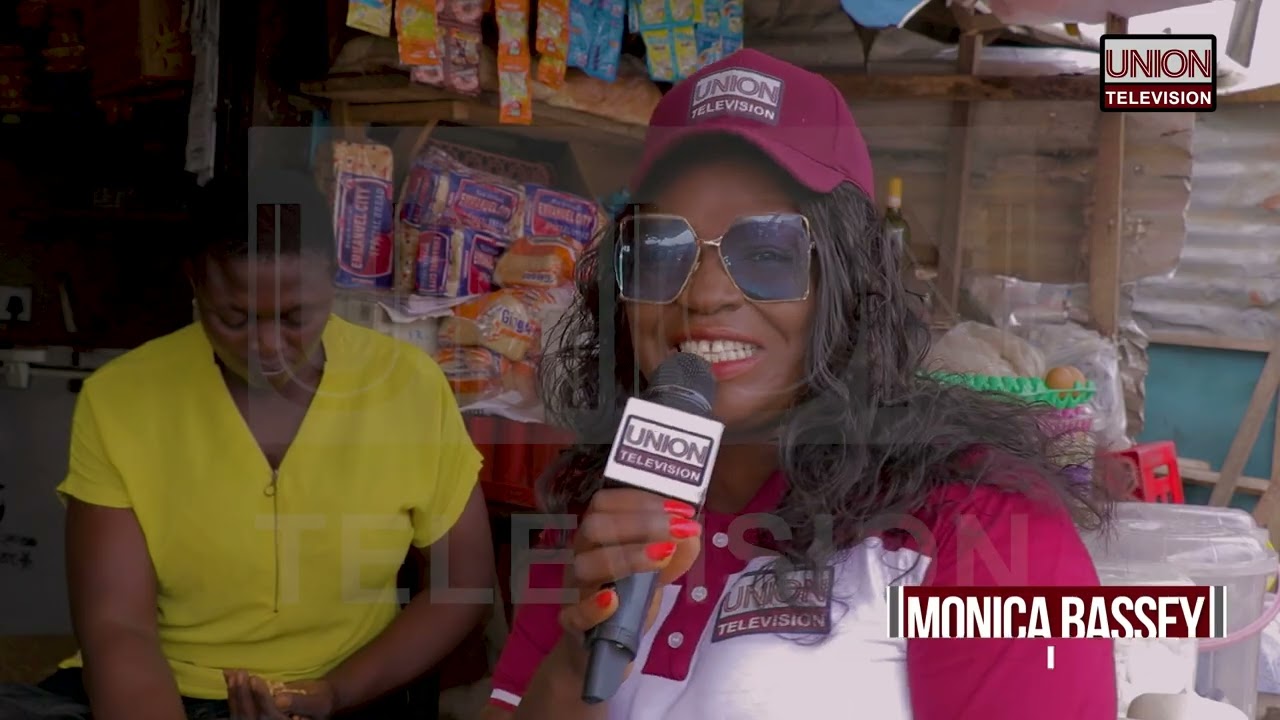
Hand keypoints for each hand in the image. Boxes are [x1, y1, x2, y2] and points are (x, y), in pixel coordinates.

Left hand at [224, 669, 335, 719]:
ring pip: (241, 715)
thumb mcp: (316, 700)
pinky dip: (231, 696)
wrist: (318, 703)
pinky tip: (228, 678)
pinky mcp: (253, 718)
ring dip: (234, 694)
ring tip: (232, 674)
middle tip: (240, 673)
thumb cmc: (319, 699)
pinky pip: (237, 711)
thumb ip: (299, 702)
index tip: (255, 679)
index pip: (270, 715)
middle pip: (251, 717)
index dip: (261, 698)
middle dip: (243, 695)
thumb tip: (279, 699)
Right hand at [552, 489, 702, 680]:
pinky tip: (613, 600)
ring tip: (664, 555)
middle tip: (680, 528)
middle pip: (595, 527)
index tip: (683, 510)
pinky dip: (593, 606)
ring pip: (585, 565)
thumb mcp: (657, 572)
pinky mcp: (573, 626)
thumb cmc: (628, 600)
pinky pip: (574, 614)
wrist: (601, 650)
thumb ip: (676, 551)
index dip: (643, 501)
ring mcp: (574, 590)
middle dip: (641, 523)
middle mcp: (582, 555)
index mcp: (598, 536)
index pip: (606, 503)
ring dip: (627, 556)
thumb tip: (692, 529)